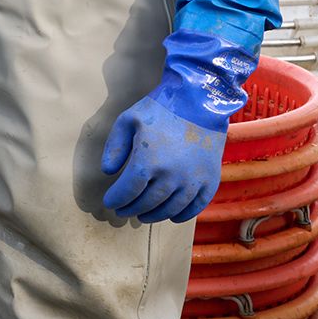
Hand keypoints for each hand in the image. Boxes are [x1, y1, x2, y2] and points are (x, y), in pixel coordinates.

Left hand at [100, 95, 227, 222]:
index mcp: (148, 161)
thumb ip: (114, 147)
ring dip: (154, 215)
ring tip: (142, 216)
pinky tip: (171, 216)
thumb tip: (107, 172)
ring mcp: (193, 180)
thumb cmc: (160, 109)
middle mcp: (171, 176)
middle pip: (147, 203)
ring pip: (170, 209)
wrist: (199, 102)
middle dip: (131, 209)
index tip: (109, 202)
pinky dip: (182, 215)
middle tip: (123, 211)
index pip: (127, 191)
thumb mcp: (128, 120)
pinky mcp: (210, 180)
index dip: (116, 200)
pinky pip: (195, 207)